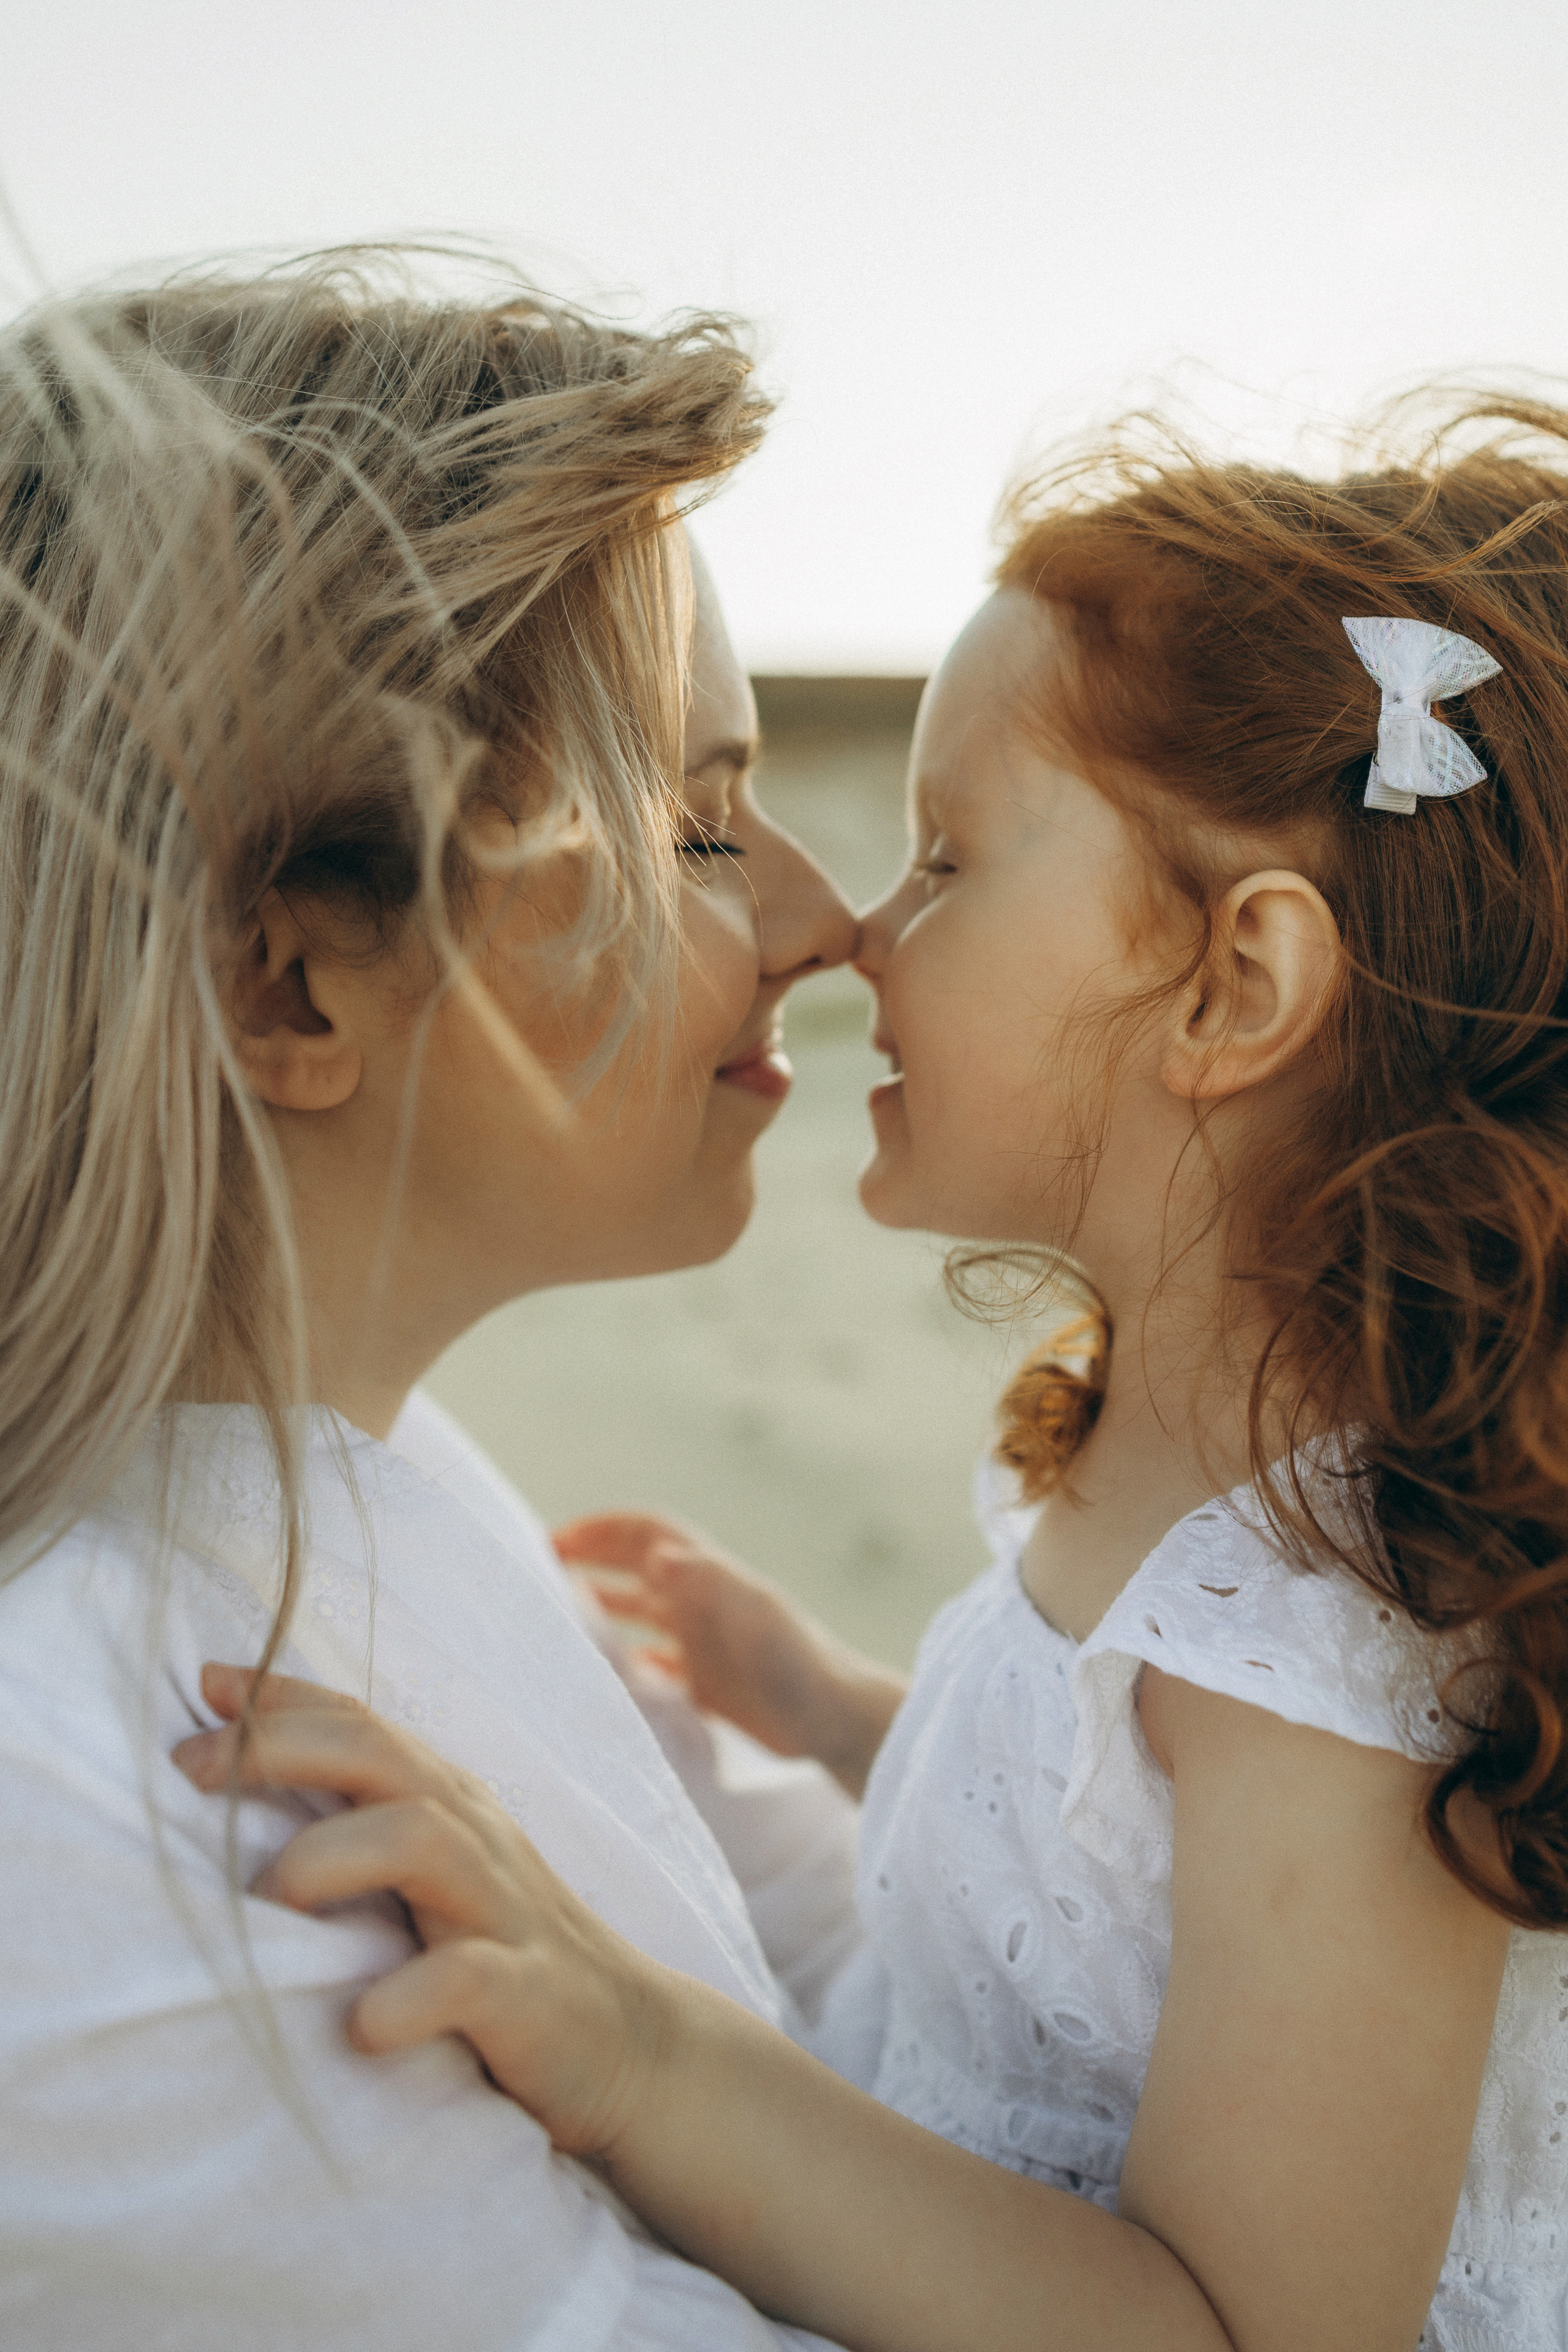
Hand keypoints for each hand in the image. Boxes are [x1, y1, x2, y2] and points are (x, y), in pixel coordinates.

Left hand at [172, 1664, 673, 2159]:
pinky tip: (360, 2028)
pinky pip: (466, 1978)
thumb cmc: (499, 1954)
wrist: (631, 2046)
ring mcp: (504, 1909)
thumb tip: (236, 1807)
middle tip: (187, 1772)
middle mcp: (474, 1835)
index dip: (282, 1696)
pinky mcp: (527, 1993)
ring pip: (422, 1838)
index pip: (361, 1723)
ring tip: (268, 1896)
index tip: (203, 1684)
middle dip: (281, 1747)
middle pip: (380, 1755)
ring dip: (330, 1855)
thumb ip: (358, 1831)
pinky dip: (407, 1998)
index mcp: (446, 1804)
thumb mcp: (431, 1878)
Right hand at [553, 1512, 907, 1797]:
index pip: (649, 1534)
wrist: (839, 1721)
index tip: (556, 1538)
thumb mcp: (755, 1616)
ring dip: (605, 1609)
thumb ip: (708, 1582)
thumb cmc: (800, 1664)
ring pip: (644, 1617)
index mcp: (711, 1579)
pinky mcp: (711, 1686)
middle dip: (593, 1562)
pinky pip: (659, 1667)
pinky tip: (607, 1679)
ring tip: (559, 1617)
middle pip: (638, 1570)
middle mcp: (704, 1606)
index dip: (604, 1529)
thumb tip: (657, 1552)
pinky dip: (630, 1664)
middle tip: (542, 1568)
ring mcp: (706, 1645)